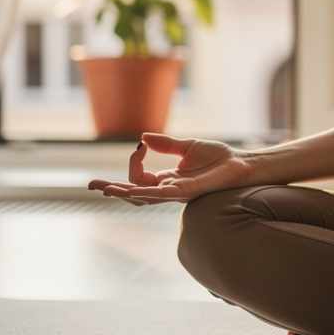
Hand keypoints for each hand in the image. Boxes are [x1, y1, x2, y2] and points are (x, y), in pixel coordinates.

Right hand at [88, 132, 253, 204]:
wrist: (241, 163)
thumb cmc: (219, 158)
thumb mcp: (188, 147)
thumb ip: (166, 144)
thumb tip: (143, 137)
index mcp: (168, 179)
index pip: (139, 177)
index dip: (134, 162)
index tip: (140, 146)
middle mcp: (169, 189)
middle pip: (134, 193)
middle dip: (113, 189)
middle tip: (92, 185)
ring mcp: (177, 193)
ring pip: (143, 197)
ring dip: (123, 193)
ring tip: (105, 188)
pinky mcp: (187, 192)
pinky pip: (161, 195)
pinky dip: (145, 192)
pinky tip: (130, 189)